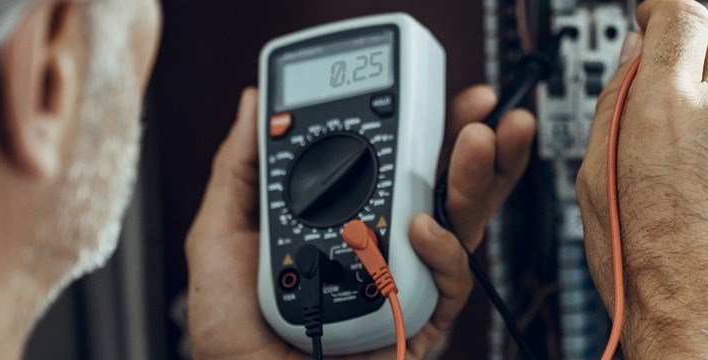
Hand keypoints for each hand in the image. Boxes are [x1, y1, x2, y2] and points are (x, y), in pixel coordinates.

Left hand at [184, 86, 535, 358]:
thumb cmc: (232, 332)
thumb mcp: (222, 234)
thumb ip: (240, 168)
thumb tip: (256, 106)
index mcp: (346, 220)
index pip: (395, 164)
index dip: (421, 127)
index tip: (432, 93)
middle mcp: (383, 248)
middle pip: (443, 189)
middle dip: (472, 145)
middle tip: (486, 110)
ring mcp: (404, 284)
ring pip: (461, 227)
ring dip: (476, 181)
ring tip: (478, 143)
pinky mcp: (416, 322)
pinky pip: (449, 285)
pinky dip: (442, 253)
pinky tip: (422, 229)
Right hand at [576, 0, 707, 357]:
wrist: (700, 317)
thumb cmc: (640, 262)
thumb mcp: (593, 178)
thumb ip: (614, 104)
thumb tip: (632, 57)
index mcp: (664, 109)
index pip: (680, 17)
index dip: (662, 9)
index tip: (654, 18)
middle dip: (693, 46)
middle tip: (672, 74)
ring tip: (702, 113)